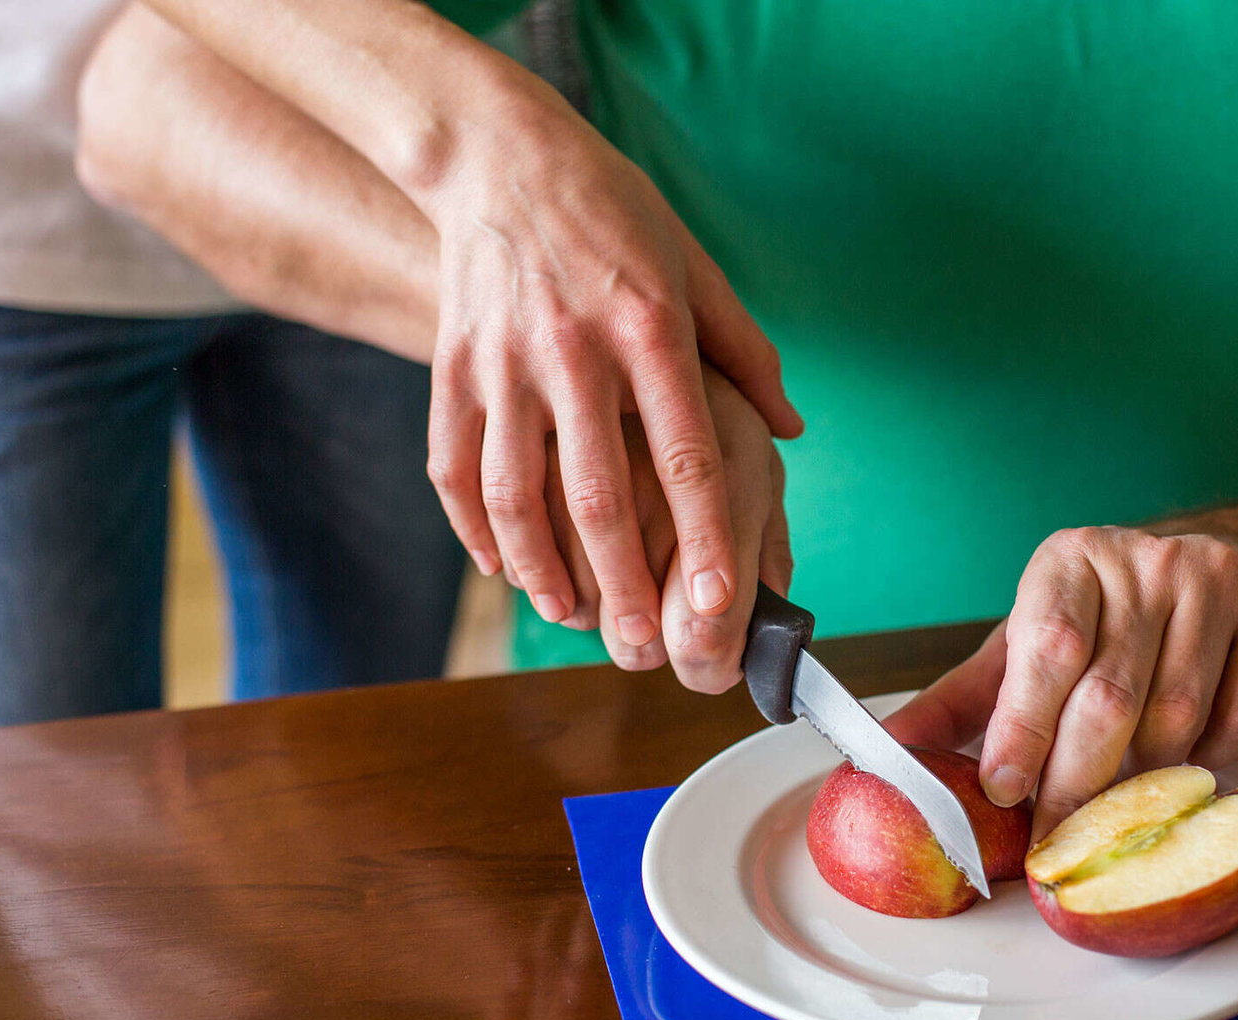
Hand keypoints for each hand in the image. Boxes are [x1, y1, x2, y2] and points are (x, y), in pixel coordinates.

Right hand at [417, 76, 799, 651]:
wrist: (496, 154)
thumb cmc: (611, 211)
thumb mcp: (692, 264)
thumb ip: (743, 350)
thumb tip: (785, 426)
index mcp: (650, 329)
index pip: (685, 455)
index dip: (701, 536)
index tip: (715, 603)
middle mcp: (575, 352)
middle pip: (598, 494)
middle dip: (622, 582)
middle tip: (642, 647)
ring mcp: (504, 363)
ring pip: (517, 493)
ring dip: (543, 570)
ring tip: (571, 617)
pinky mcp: (452, 367)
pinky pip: (454, 467)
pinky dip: (476, 529)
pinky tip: (504, 569)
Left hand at [884, 508, 1237, 839]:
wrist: (1231, 567)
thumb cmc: (1109, 620)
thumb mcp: (1030, 644)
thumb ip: (964, 701)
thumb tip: (888, 754)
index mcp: (1068, 562)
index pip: (1046, 649)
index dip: (1023, 727)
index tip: (1002, 789)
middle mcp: (1143, 560)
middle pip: (1109, 695)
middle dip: (1075, 780)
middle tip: (1055, 834)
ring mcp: (1215, 580)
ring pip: (1176, 718)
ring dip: (1145, 777)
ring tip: (1122, 797)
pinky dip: (1209, 762)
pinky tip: (1188, 761)